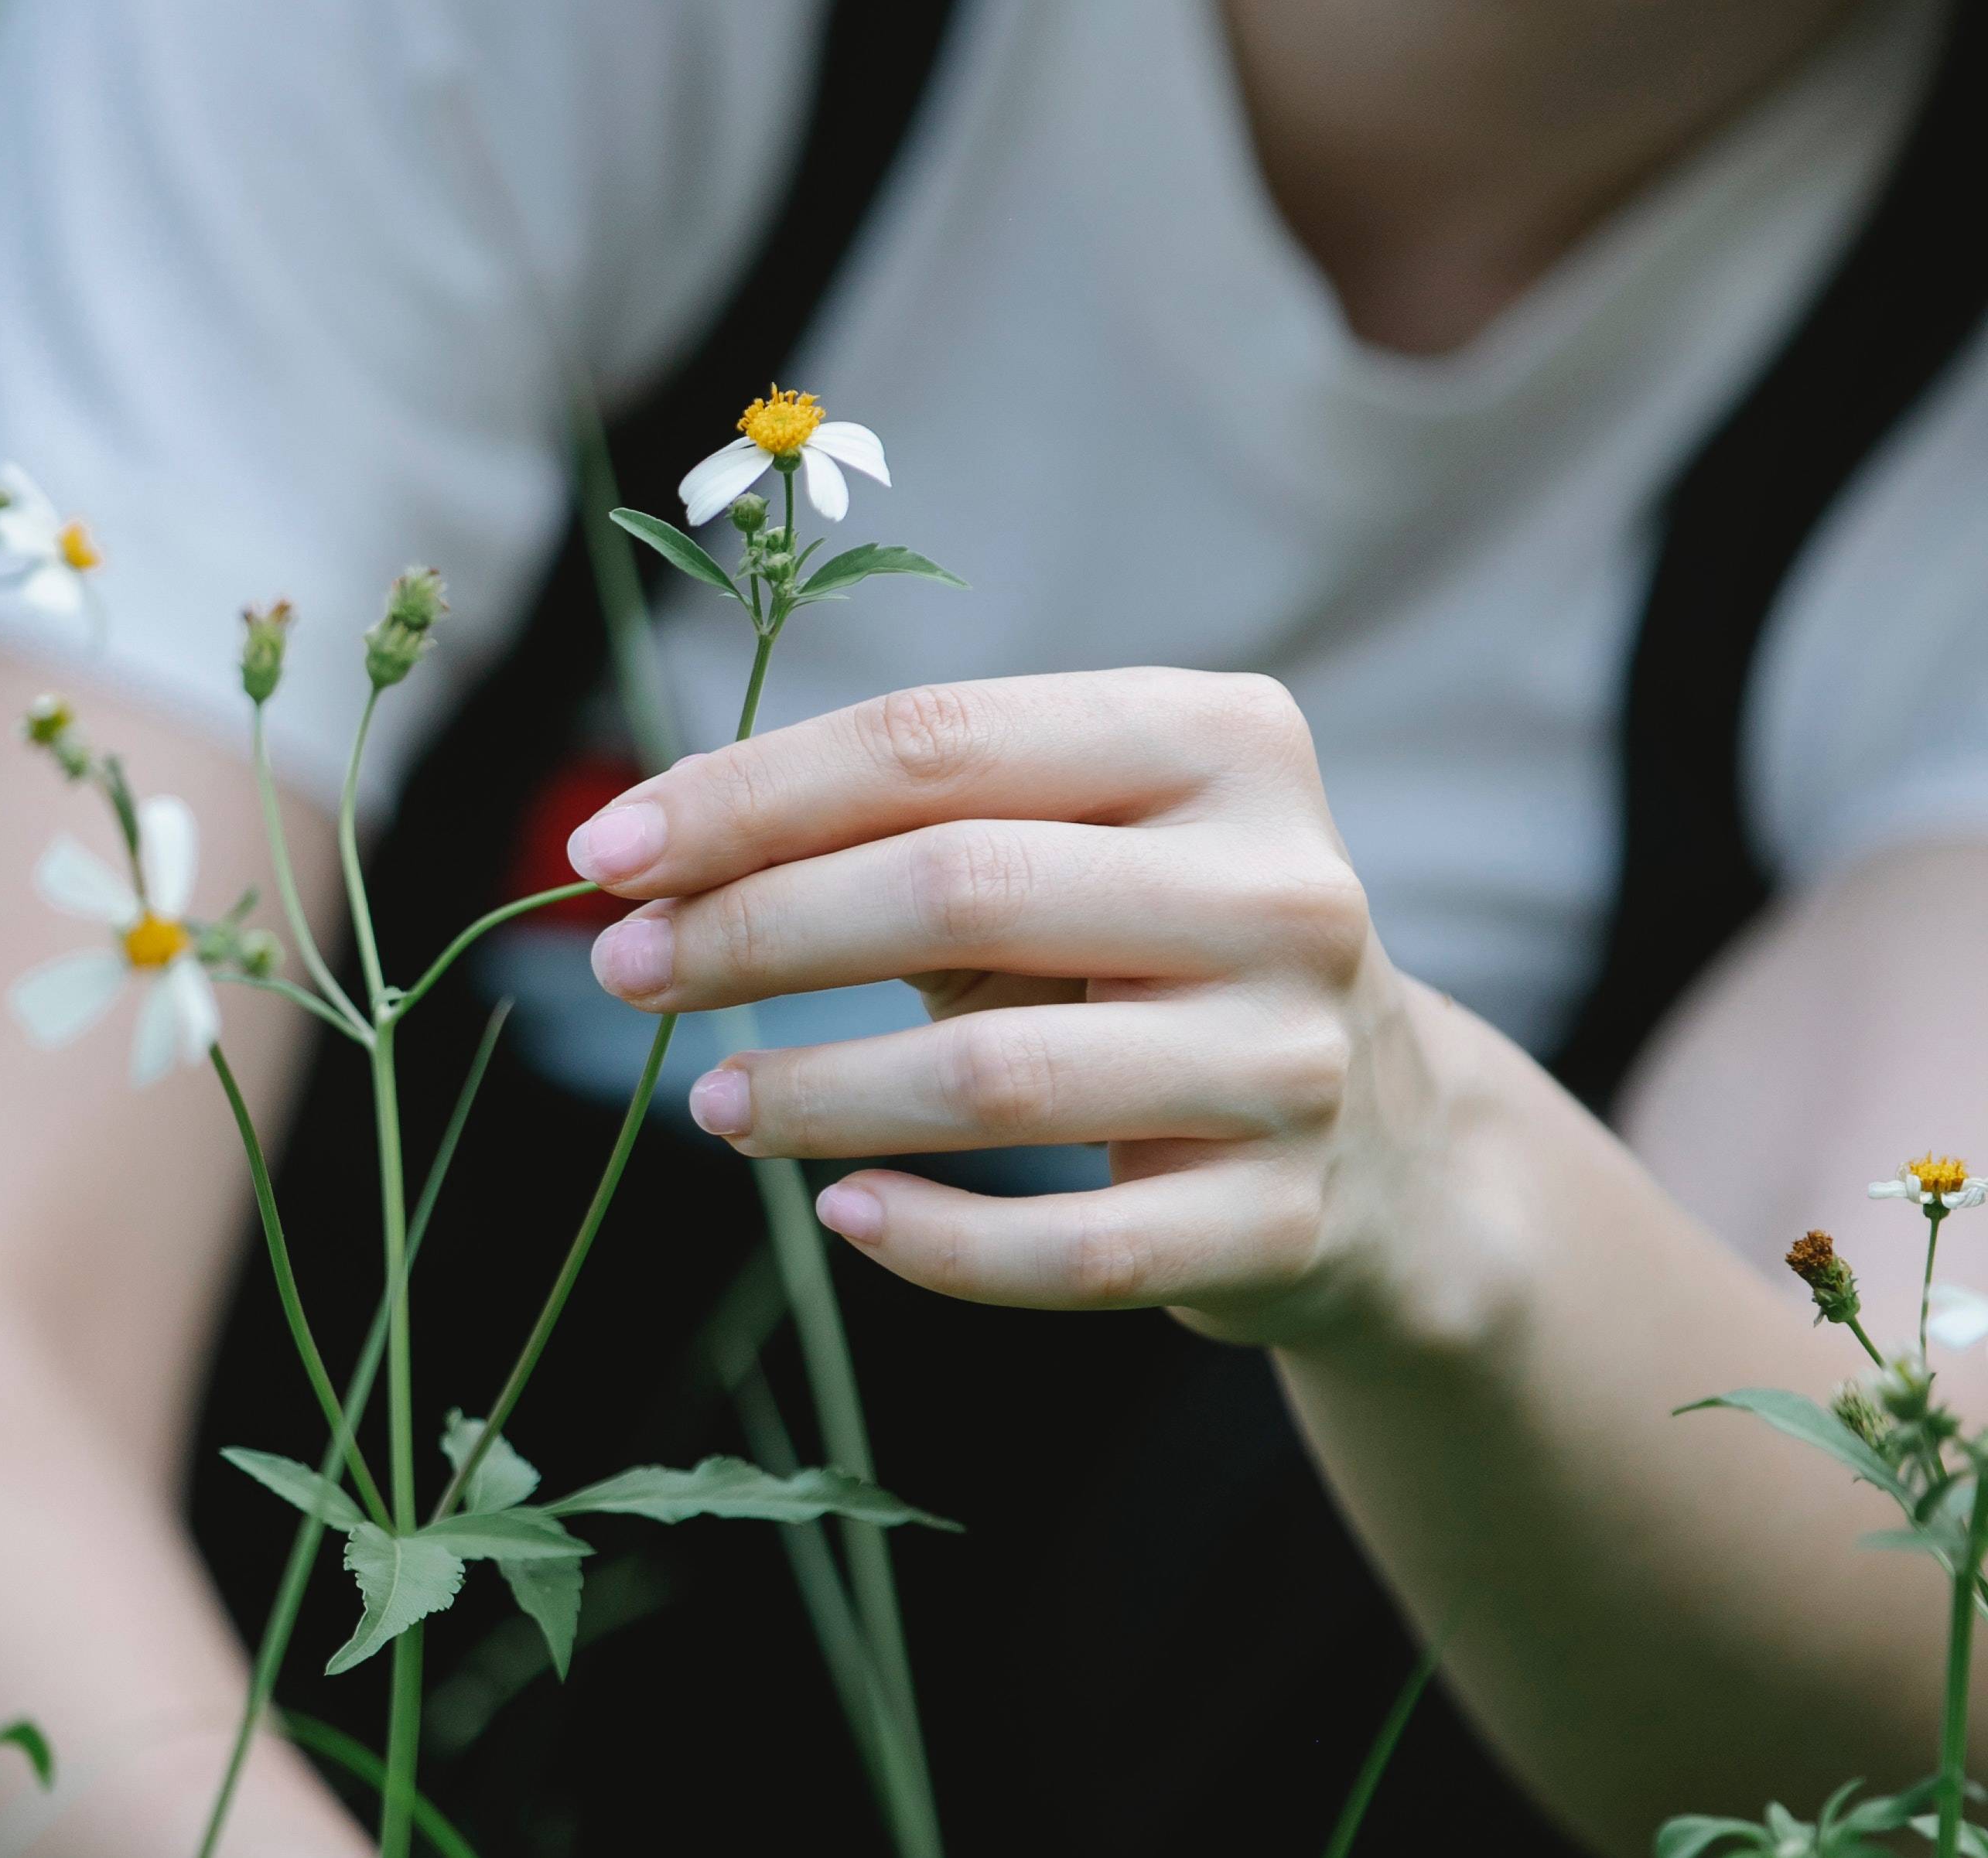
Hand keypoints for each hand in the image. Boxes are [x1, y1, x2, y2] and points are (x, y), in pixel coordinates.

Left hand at [567, 669, 1480, 1346]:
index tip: (607, 848)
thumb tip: (648, 844)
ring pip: (999, 1082)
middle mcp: (1279, 883)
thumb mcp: (1060, 850)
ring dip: (818, 1093)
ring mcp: (1295, 1059)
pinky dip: (934, 1241)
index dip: (750, 794)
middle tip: (623, 967)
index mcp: (1217, 739)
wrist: (1386, 1143)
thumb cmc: (1154, 953)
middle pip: (955, 886)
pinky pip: (1070, 1253)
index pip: (936, 742)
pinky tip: (843, 1215)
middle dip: (756, 929)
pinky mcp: (1287, 1221)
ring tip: (714, 1101)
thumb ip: (890, 827)